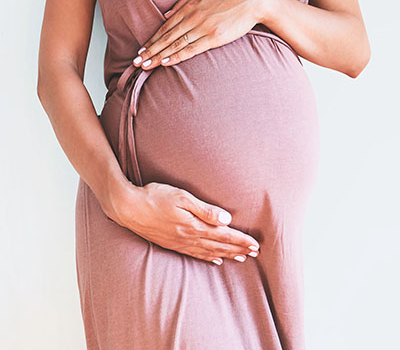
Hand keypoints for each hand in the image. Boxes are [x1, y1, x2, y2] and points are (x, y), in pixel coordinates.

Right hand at [109, 181, 260, 264]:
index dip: (241, 240)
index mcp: (194, 225)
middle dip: (239, 249)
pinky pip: (194, 254)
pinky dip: (208, 258)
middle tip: (255, 254)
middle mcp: (189, 237)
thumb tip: (226, 219)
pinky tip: (214, 260)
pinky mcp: (171, 244)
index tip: (256, 245)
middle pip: (219, 245)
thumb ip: (205, 210)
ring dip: (227, 254)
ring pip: (209, 252)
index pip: (224, 235)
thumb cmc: (155, 197)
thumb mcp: (182, 197)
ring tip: (241, 258)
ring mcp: (179, 242)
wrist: (128, 208)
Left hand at [132, 0, 272, 68]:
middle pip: (166, 37)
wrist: (252, 0)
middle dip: (150, 50)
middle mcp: (192, 17)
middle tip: (137, 61)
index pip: (165, 27)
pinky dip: (177, 56)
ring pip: (175, 44)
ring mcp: (202, 28)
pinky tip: (166, 62)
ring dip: (159, 56)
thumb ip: (183, 4)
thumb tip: (167, 15)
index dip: (152, 40)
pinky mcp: (213, 38)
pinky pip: (191, 49)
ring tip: (146, 65)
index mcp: (188, 7)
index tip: (141, 50)